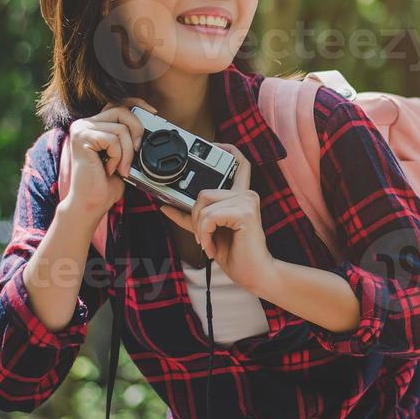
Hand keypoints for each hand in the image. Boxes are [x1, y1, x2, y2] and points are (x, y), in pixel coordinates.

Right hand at [61, 97, 157, 222]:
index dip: (137, 104)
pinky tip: (109, 169)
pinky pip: (112, 140)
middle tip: (137, 151)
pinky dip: (118, 156)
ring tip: (121, 168)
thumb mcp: (122, 156)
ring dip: (127, 152)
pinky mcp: (81, 138)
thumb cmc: (105, 184)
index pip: (117, 104)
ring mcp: (81, 130)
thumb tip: (148, 126)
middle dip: (137, 130)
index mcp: (94, 126)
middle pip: (121, 110)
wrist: (91, 203)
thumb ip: (128, 139)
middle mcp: (84, 124)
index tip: (153, 113)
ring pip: (120, 128)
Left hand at [159, 142, 278, 295]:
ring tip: (209, 244)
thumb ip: (191, 217)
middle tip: (203, 238)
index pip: (240, 163)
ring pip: (204, 204)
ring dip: (200, 229)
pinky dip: (205, 234)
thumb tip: (166, 206)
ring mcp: (248, 200)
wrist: (253, 274)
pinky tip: (213, 247)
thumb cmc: (237, 255)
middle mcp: (247, 193)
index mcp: (241, 196)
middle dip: (195, 217)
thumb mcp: (208, 232)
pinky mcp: (245, 212)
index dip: (228, 149)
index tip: (215, 144)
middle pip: (204, 192)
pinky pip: (209, 216)